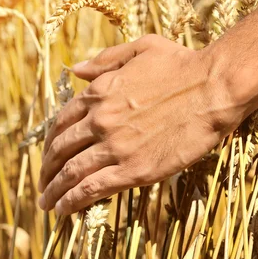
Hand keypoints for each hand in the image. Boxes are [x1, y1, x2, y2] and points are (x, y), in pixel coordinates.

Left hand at [38, 34, 243, 214]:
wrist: (214, 88)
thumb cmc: (183, 65)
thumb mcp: (140, 48)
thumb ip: (105, 59)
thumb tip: (77, 70)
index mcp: (98, 93)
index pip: (61, 123)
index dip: (51, 142)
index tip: (49, 155)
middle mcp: (99, 120)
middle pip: (60, 150)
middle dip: (47, 169)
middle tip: (43, 183)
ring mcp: (114, 146)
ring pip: (71, 173)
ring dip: (54, 191)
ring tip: (45, 204)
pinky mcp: (133, 170)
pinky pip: (92, 188)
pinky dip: (72, 201)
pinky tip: (63, 210)